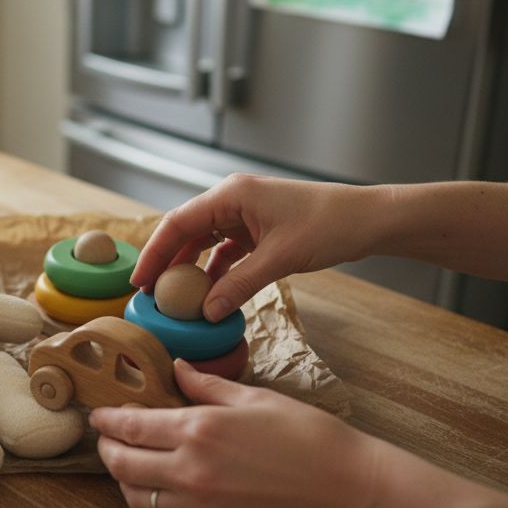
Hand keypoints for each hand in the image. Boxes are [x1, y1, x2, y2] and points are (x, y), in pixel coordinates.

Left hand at [90, 360, 383, 507]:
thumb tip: (178, 368)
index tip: (99, 414)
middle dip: (106, 450)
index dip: (107, 420)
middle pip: (122, 466)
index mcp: (199, 430)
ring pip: (139, 499)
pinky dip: (159, 499)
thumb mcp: (256, 398)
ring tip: (131, 463)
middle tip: (107, 439)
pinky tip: (168, 483)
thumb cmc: (310, 436)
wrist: (349, 490)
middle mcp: (191, 471)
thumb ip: (208, 386)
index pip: (130, 427)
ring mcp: (202, 506)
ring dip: (126, 480)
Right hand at [132, 175, 387, 320]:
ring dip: (191, 270)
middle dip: (167, 263)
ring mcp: (245, 215)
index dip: (154, 253)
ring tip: (176, 299)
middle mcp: (232, 200)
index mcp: (230, 195)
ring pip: (204, 243)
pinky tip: (212, 295)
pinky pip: (226, 252)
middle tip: (151, 295)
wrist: (368, 219)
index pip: (177, 223)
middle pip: (185, 232)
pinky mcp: (258, 230)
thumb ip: (240, 285)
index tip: (139, 282)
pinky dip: (216, 272)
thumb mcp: (280, 258)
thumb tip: (207, 312)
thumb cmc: (329, 225)